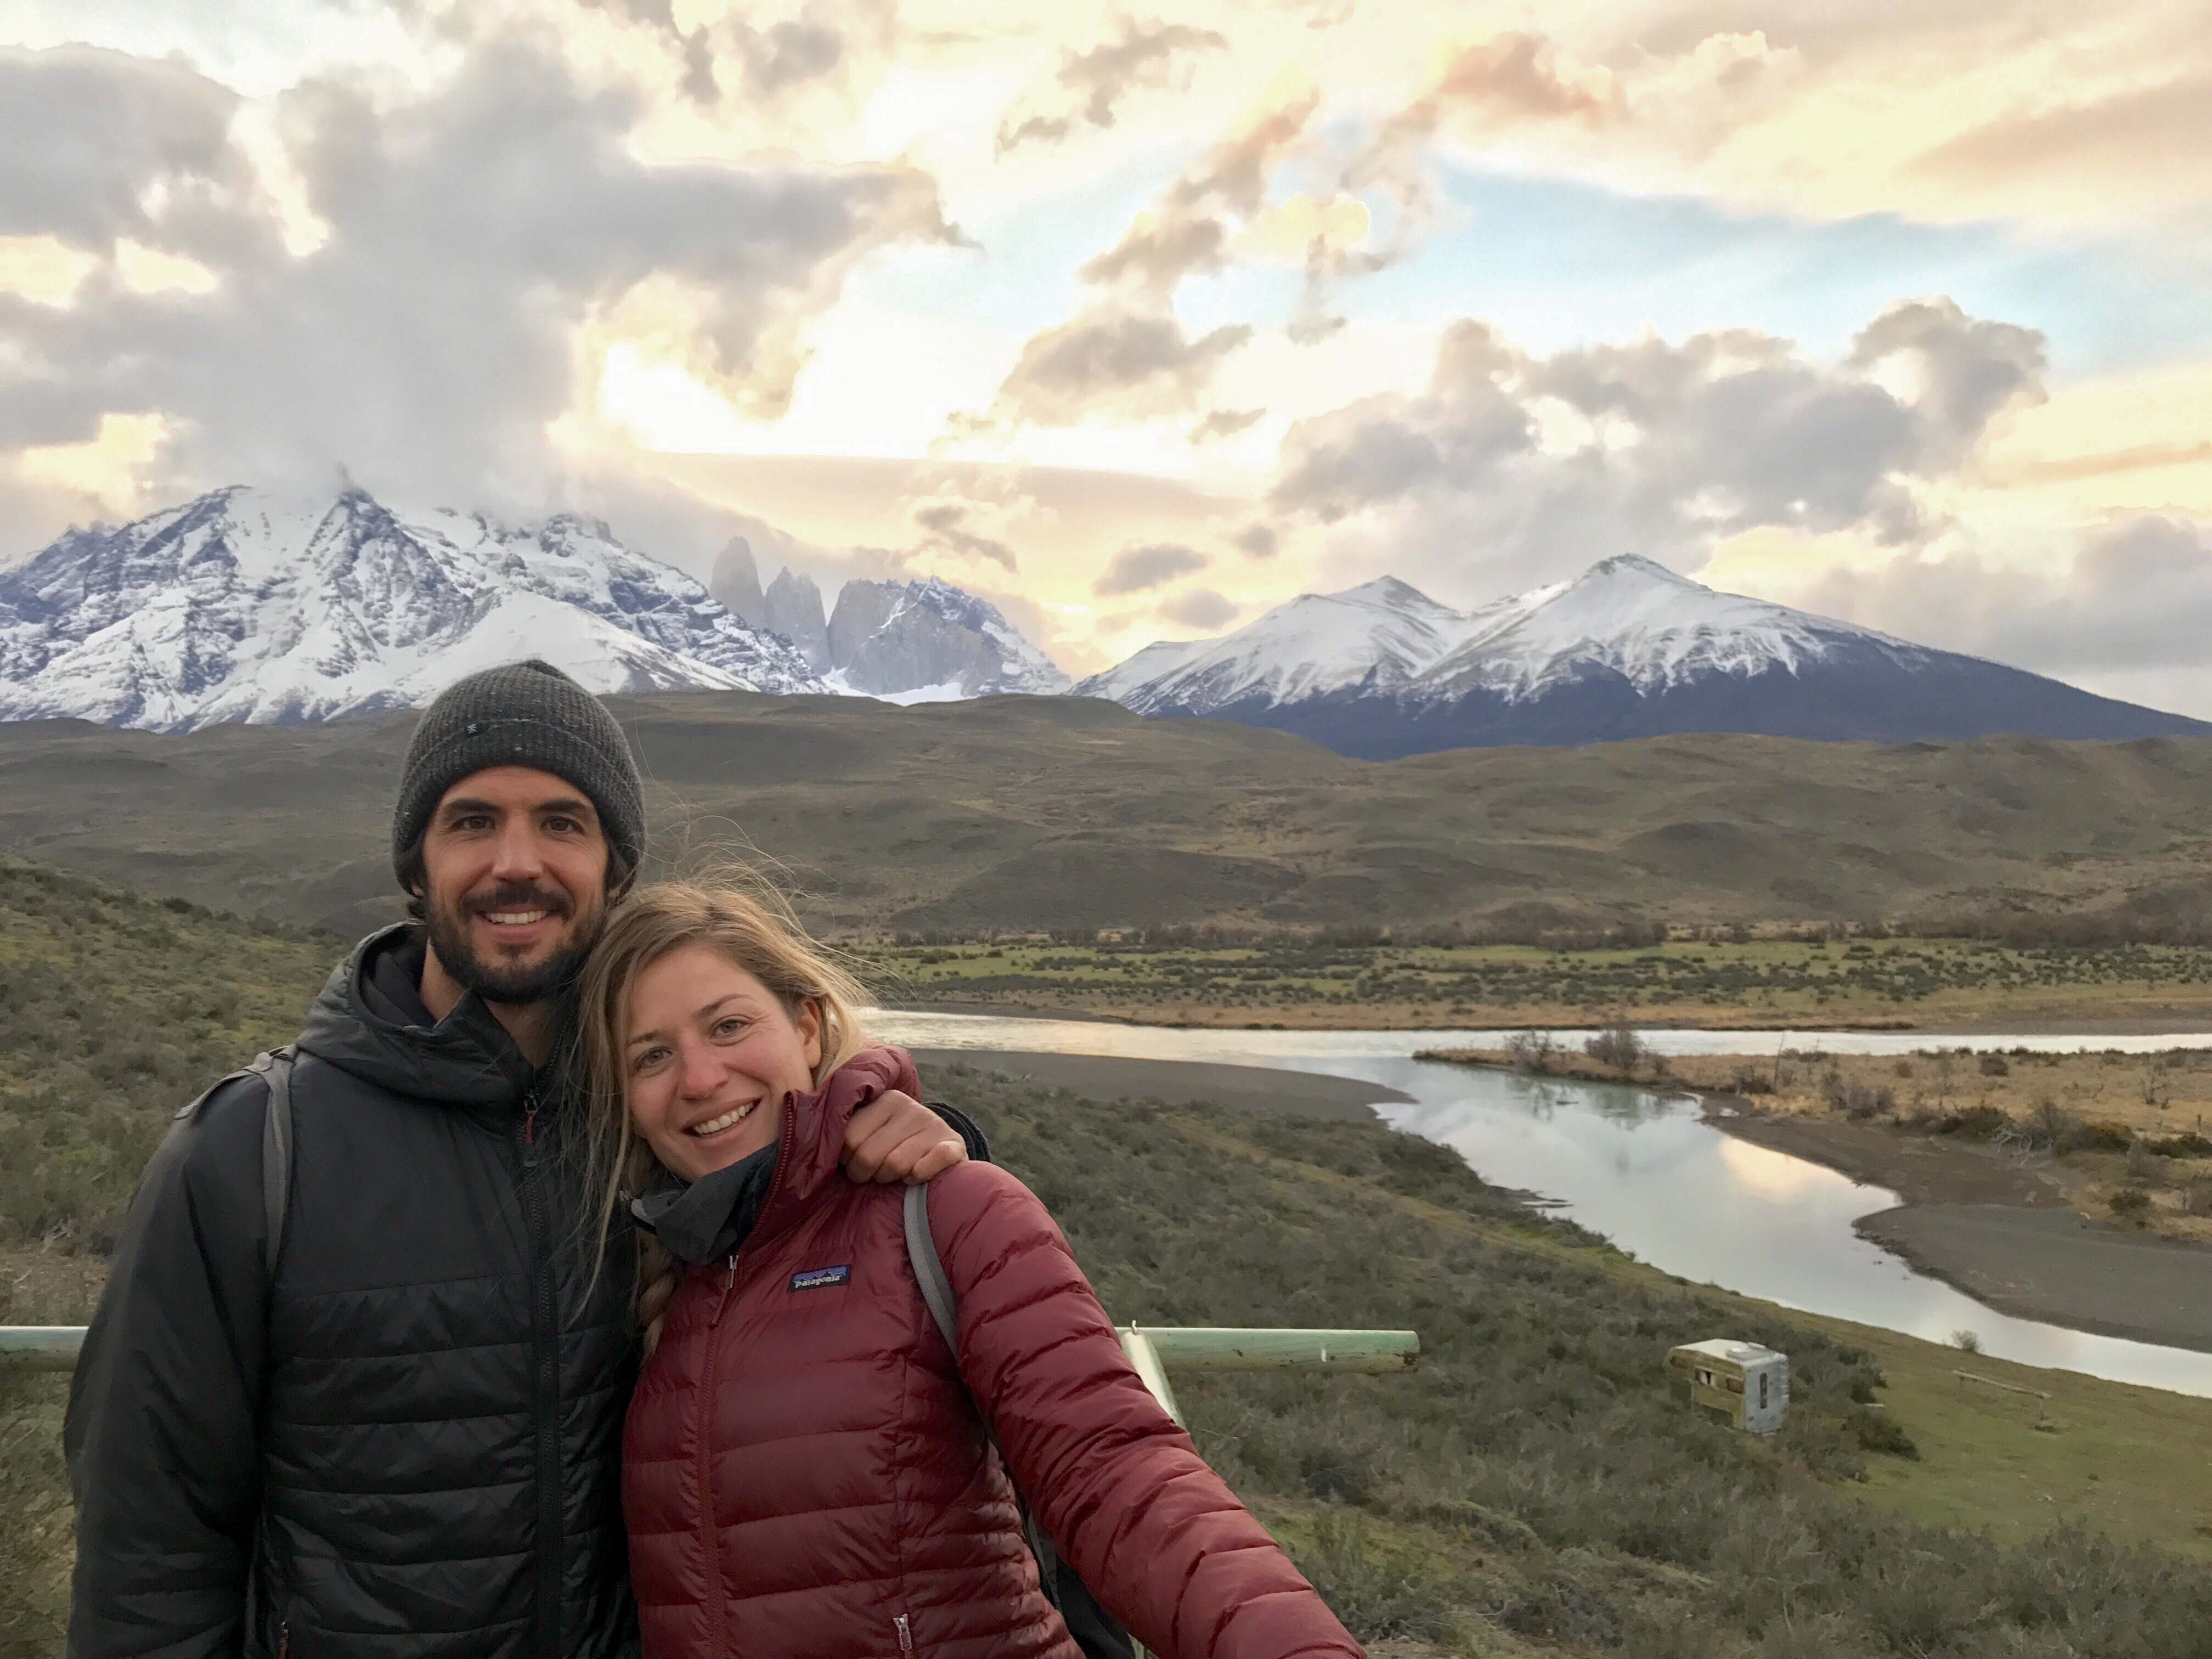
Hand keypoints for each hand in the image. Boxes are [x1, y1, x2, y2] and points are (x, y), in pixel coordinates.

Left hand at [843, 1089, 966, 1184]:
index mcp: (887, 1100)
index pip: (849, 1138)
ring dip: (891, 1178)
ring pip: (895, 1165)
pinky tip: (915, 1177)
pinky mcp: (954, 1145)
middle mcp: (911, 1108)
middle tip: (873, 1174)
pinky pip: (927, 1166)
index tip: (854, 1162)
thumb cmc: (897, 1146)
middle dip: (866, 1174)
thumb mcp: (874, 1132)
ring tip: (894, 1175)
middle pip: (868, 1155)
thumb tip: (822, 1148)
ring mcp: (935, 1125)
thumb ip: (851, 1134)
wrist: (944, 1152)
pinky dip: (917, 1177)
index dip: (847, 1160)